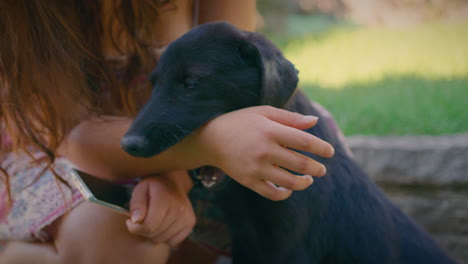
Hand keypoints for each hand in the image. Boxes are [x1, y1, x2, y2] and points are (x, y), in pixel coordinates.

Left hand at [126, 171, 194, 246]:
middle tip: (141, 220)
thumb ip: (136, 205)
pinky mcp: (191, 222)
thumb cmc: (152, 188)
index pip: (149, 226)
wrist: (172, 183)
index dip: (135, 228)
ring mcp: (187, 216)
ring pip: (163, 239)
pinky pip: (173, 241)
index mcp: (165, 199)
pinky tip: (162, 225)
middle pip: (155, 234)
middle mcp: (179, 208)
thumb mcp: (140, 190)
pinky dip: (165, 237)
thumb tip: (136, 221)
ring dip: (153, 234)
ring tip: (152, 221)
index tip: (130, 222)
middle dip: (143, 231)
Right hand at [191, 105, 334, 200]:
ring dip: (304, 183)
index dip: (321, 147)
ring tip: (309, 179)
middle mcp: (264, 150)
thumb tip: (315, 121)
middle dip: (316, 168)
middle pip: (300, 164)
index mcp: (270, 130)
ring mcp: (256, 168)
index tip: (330, 152)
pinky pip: (272, 193)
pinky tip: (289, 188)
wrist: (210, 139)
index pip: (304, 141)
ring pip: (289, 182)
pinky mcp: (248, 180)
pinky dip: (284, 193)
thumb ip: (290, 118)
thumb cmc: (240, 122)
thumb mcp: (263, 112)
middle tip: (321, 169)